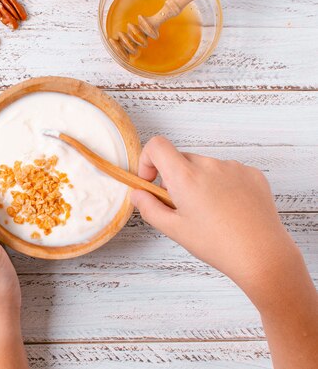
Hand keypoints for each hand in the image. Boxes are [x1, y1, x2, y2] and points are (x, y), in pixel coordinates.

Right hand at [130, 136, 317, 367]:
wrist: (262, 255)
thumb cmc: (218, 245)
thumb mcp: (174, 230)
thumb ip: (148, 207)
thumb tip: (137, 193)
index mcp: (186, 177)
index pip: (157, 145)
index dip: (147, 160)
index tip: (151, 180)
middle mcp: (209, 165)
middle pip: (181, 159)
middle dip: (174, 177)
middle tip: (181, 206)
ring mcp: (234, 167)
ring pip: (205, 166)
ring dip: (199, 181)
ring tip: (209, 212)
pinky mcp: (252, 174)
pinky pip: (228, 171)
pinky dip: (222, 184)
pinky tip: (229, 209)